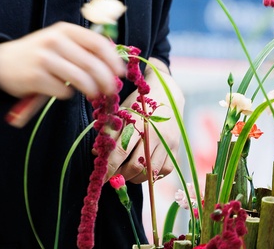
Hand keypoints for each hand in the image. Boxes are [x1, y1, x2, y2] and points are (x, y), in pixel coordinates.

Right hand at [0, 22, 124, 100]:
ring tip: (92, 94)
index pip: (98, 43)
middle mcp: (55, 41)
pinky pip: (63, 90)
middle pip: (92, 64)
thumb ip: (81, 48)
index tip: (121, 73)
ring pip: (81, 79)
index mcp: (64, 30)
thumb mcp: (58, 41)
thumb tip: (114, 63)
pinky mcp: (36, 77)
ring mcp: (44, 59)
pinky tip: (59, 89)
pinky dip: (66, 93)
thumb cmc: (37, 54)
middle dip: (107, 81)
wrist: (1, 62)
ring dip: (91, 91)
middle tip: (111, 91)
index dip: (113, 60)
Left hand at [106, 59, 184, 184]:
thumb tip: (97, 154)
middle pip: (135, 166)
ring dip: (135, 177)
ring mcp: (167, 143)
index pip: (121, 151)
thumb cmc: (138, 103)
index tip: (100, 178)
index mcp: (138, 122)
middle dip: (121, 175)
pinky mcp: (175, 148)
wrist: (166, 93)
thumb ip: (110, 132)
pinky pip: (164, 171)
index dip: (109, 168)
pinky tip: (144, 168)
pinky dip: (152, 174)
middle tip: (113, 174)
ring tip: (127, 172)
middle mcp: (155, 134)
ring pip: (150, 172)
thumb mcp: (122, 112)